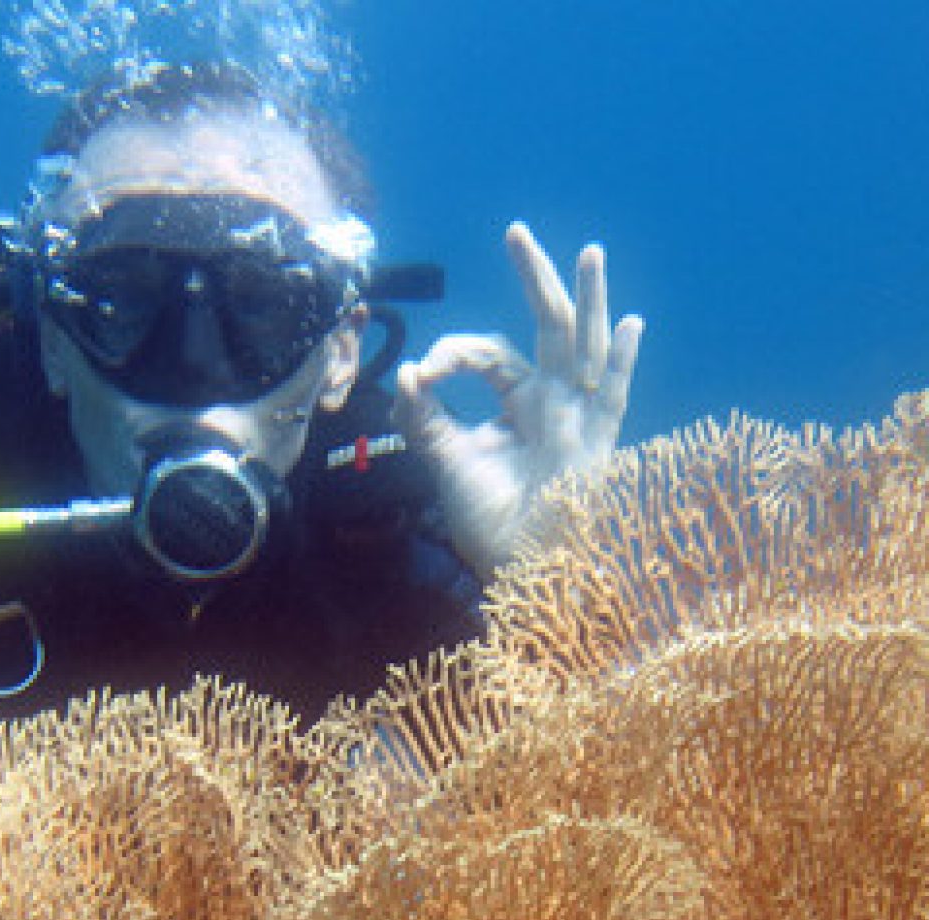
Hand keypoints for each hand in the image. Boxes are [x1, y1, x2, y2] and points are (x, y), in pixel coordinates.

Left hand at [395, 221, 643, 579]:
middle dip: (534, 279)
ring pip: (584, 347)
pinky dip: (624, 363)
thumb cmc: (489, 520)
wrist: (521, 568)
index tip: (424, 370)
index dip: (454, 352)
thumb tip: (406, 372)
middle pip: (546, 328)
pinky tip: (631, 324)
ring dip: (586, 300)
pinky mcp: (596, 443)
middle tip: (516, 232)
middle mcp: (551, 400)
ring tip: (589, 252)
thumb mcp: (447, 460)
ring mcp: (578, 417)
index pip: (488, 352)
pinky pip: (614, 397)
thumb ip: (424, 417)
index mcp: (516, 401)